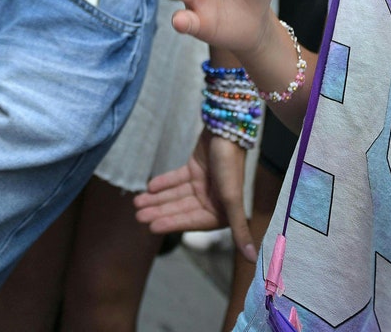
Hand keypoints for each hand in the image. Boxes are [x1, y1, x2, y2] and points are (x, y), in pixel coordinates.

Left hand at [135, 129, 257, 261]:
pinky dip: (163, 183)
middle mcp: (212, 199)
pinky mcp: (195, 168)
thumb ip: (239, 230)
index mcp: (222, 210)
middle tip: (137, 215)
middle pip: (180, 208)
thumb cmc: (230, 167)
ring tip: (137, 202)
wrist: (227, 130)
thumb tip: (254, 260)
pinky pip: (176, 179)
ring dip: (157, 199)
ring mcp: (203, 183)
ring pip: (175, 194)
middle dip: (159, 211)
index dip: (172, 223)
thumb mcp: (233, 199)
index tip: (152, 227)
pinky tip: (149, 187)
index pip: (191, 220)